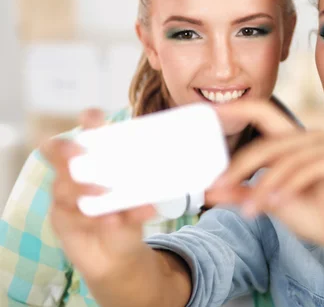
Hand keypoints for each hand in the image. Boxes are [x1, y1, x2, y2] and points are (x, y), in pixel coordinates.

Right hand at [45, 109, 155, 281]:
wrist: (118, 255)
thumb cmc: (131, 210)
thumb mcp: (149, 192)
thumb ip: (172, 180)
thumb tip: (217, 176)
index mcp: (97, 156)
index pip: (88, 129)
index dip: (89, 120)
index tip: (97, 118)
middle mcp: (74, 172)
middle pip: (57, 153)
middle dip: (66, 150)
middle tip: (80, 155)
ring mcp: (65, 198)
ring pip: (66, 188)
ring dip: (85, 187)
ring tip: (106, 192)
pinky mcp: (64, 223)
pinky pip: (78, 219)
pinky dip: (100, 219)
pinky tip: (115, 220)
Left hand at [206, 101, 323, 252]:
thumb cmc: (315, 214)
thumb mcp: (271, 202)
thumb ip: (243, 193)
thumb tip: (209, 191)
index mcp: (293, 141)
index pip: (263, 112)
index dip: (238, 107)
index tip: (211, 110)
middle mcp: (311, 137)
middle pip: (267, 143)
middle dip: (239, 166)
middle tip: (217, 188)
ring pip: (286, 159)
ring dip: (264, 187)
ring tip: (250, 211)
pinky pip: (308, 168)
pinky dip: (288, 187)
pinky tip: (277, 204)